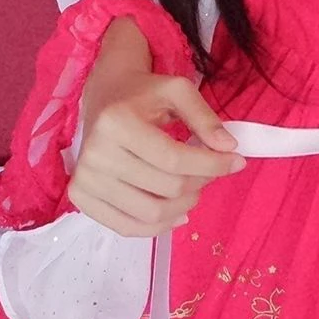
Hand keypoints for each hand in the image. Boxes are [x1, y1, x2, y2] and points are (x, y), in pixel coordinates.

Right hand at [68, 66, 246, 238]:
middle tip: (212, 172)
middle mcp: (95, 154)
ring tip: (195, 190)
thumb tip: (230, 148)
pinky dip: (158, 226)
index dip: (212, 165)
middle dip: (200, 183)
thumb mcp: (178, 91)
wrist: (104, 97)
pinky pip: (126, 227)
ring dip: (183, 207)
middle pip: (165, 188)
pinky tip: (176, 212)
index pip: (174, 159)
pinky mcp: (81, 198)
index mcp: (116, 122)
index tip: (237, 162)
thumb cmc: (143, 94)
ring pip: (149, 213)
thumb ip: (205, 117)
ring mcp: (85, 179)